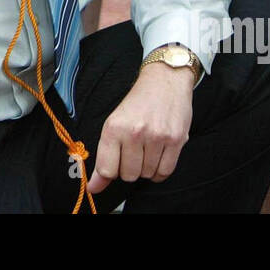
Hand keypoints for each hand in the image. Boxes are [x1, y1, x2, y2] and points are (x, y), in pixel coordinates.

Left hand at [87, 60, 194, 193]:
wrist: (164, 81)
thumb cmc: (137, 104)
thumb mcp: (114, 124)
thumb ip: (104, 157)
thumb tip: (93, 187)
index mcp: (114, 127)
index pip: (107, 169)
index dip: (106, 175)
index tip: (107, 173)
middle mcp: (135, 132)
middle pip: (128, 175)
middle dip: (129, 169)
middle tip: (132, 152)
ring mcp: (157, 137)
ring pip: (147, 175)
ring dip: (146, 168)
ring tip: (146, 149)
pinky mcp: (176, 140)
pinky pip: (165, 172)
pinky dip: (160, 171)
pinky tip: (157, 156)